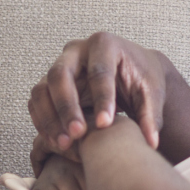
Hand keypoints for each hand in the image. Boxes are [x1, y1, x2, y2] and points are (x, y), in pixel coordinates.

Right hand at [27, 32, 169, 170]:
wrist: (130, 71)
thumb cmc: (142, 79)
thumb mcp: (151, 94)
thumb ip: (151, 116)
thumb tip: (151, 142)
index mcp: (104, 45)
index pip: (99, 71)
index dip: (101, 98)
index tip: (105, 125)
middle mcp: (76, 51)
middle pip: (60, 75)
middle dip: (67, 107)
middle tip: (78, 134)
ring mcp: (59, 65)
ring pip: (42, 89)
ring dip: (50, 119)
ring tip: (65, 144)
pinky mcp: (49, 83)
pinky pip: (37, 102)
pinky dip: (43, 123)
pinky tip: (56, 142)